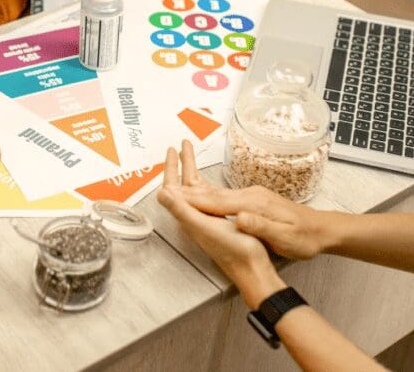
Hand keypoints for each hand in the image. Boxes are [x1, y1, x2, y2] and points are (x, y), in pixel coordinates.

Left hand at [158, 140, 284, 307]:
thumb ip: (182, 210)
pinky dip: (204, 183)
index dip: (171, 168)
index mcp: (188, 216)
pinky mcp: (218, 223)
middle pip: (182, 186)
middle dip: (181, 164)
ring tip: (190, 155)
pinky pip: (206, 197)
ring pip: (193, 190)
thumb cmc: (233, 250)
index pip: (173, 187)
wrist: (252, 269)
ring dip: (190, 172)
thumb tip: (161, 193)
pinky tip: (208, 182)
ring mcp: (206, 220)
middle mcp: (194, 218)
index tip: (171, 150)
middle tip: (181, 145)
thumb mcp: (204, 226)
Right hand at [171, 182, 332, 260]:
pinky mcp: (254, 199)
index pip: (217, 203)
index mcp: (253, 205)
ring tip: (176, 184)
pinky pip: (225, 196)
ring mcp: (252, 196)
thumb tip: (239, 217)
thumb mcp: (285, 237)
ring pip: (218, 193)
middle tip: (166, 182)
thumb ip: (261, 225)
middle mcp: (250, 196)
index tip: (172, 196)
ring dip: (196, 189)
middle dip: (188, 188)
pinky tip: (203, 196)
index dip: (193, 201)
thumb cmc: (304, 237)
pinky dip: (209, 195)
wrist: (322, 230)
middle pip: (213, 193)